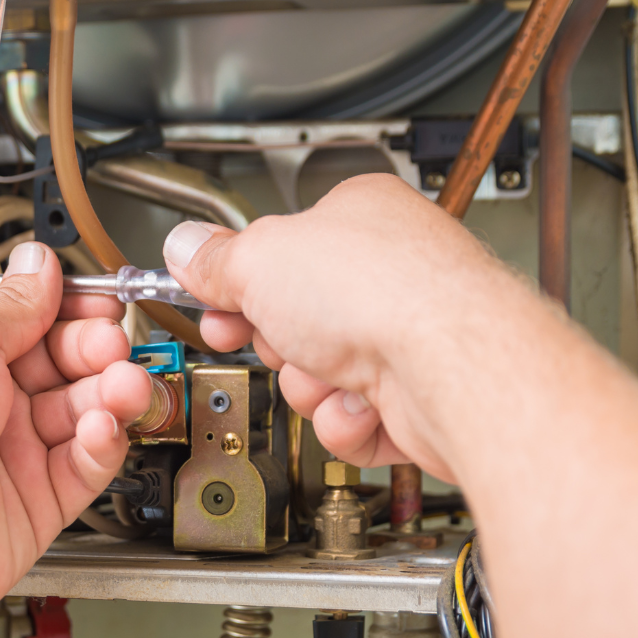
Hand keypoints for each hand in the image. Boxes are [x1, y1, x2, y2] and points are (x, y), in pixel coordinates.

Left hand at [0, 241, 151, 637]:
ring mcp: (7, 455)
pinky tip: (100, 427)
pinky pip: (85, 466)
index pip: (29, 319)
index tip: (101, 302)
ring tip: (121, 385)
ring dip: (111, 393)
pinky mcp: (33, 505)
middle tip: (111, 344)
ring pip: (83, 414)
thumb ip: (12, 302)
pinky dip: (102, 444)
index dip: (70, 309)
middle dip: (96, 348)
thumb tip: (39, 265)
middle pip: (64, 364)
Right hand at [161, 174, 518, 484]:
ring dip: (310, 385)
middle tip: (275, 336)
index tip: (209, 297)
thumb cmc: (385, 293)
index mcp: (359, 216)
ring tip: (332, 371)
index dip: (237, 278)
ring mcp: (408, 336)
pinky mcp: (418, 398)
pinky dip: (346, 421)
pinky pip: (350, 420)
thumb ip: (215, 259)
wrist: (453, 367)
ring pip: (317, 376)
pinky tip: (363, 404)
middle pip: (294, 318)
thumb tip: (185, 248)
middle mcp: (390, 273)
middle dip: (277, 341)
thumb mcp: (260, 259)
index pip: (280, 248)